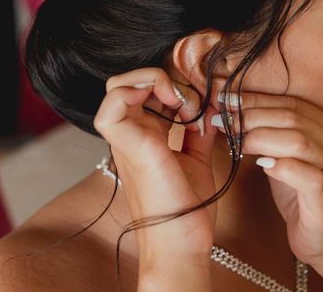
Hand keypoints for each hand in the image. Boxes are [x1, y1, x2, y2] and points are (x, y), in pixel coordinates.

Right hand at [93, 68, 218, 264]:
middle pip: (125, 83)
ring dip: (154, 80)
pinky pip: (113, 104)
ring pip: (117, 85)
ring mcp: (127, 140)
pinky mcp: (131, 146)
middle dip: (159, 77)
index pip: (142, 91)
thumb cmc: (186, 208)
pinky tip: (173, 103)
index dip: (169, 84)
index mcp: (144, 136)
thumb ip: (197, 131)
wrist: (182, 244)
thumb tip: (209, 105)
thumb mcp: (196, 159)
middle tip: (187, 100)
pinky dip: (140, 89)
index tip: (196, 102)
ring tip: (181, 102)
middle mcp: (131, 134)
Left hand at [214, 91, 322, 268]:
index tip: (227, 99)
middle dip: (253, 116)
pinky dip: (280, 166)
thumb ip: (270, 133)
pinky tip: (261, 166)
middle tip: (224, 120)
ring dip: (260, 138)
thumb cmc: (302, 194)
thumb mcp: (286, 156)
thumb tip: (232, 110)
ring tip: (237, 142)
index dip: (257, 99)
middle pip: (293, 118)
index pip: (292, 103)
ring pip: (298, 141)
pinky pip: (305, 175)